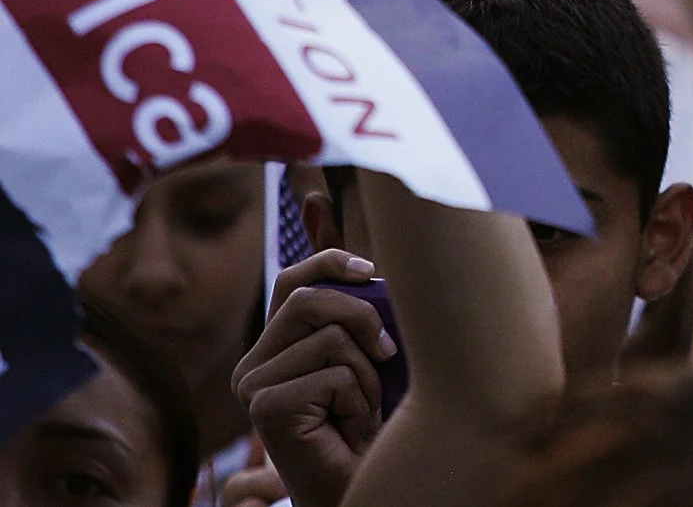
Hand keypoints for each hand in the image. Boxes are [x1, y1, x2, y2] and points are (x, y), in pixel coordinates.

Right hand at [233, 249, 396, 506]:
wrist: (358, 480)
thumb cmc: (370, 421)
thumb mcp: (368, 356)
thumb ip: (361, 318)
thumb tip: (374, 274)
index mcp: (274, 346)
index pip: (292, 281)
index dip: (329, 263)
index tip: (369, 269)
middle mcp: (253, 363)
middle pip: (309, 298)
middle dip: (363, 316)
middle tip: (386, 354)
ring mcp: (254, 385)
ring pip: (331, 336)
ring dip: (367, 372)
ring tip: (364, 405)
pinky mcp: (266, 408)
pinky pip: (334, 375)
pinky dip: (359, 398)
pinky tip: (351, 425)